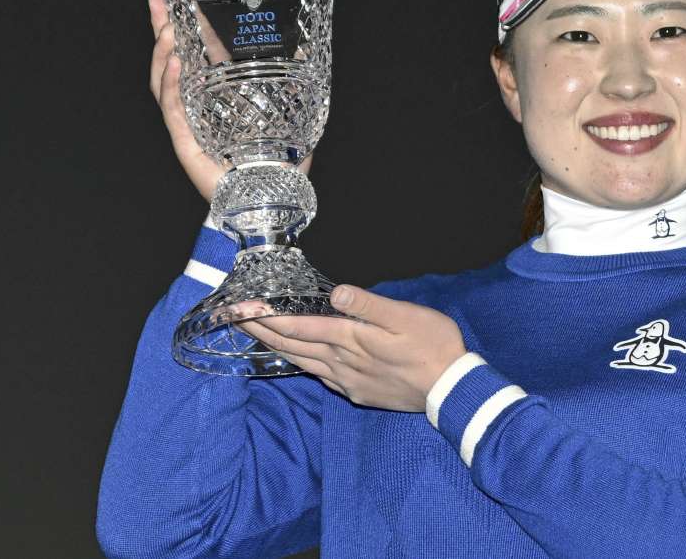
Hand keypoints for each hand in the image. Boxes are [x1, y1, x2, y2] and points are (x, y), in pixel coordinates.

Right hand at [147, 0, 312, 201]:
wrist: (274, 199)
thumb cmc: (281, 164)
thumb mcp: (293, 112)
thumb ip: (295, 81)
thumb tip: (302, 47)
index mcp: (219, 98)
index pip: (198, 55)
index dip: (186, 29)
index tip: (179, 0)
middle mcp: (200, 107)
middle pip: (172, 63)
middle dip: (162, 32)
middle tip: (158, 2)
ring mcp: (191, 125)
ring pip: (165, 84)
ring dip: (164, 54)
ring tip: (168, 29)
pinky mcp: (187, 144)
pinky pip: (174, 111)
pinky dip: (172, 86)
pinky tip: (176, 63)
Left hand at [230, 286, 467, 411]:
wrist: (450, 389)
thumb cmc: (433, 345)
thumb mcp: (406, 316)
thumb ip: (368, 305)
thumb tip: (335, 293)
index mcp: (350, 338)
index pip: (298, 326)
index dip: (267, 317)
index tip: (240, 307)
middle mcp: (341, 361)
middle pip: (292, 346)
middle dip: (261, 331)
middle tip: (234, 319)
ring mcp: (348, 380)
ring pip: (302, 363)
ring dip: (276, 348)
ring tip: (255, 337)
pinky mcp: (358, 392)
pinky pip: (321, 377)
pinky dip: (301, 366)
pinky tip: (298, 362)